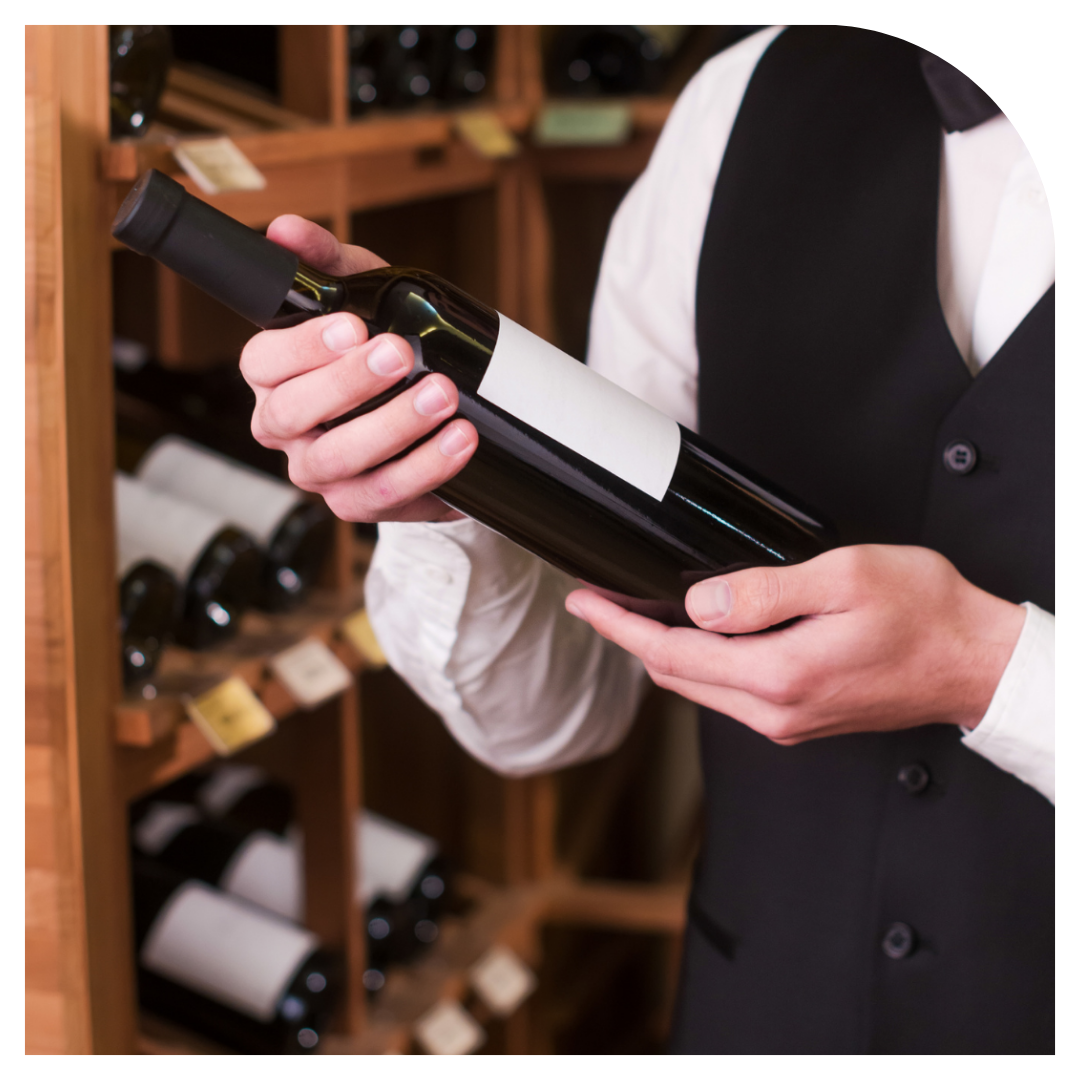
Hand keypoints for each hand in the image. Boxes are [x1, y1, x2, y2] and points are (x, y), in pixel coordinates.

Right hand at [239, 215, 477, 522]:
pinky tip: (460, 438)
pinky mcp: (360, 503)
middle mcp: (285, 429)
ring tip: (442, 396)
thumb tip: (287, 229)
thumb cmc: (379, 345)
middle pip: (293, 413)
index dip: (304, 346)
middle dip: (349, 384)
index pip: (263, 362)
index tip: (353, 325)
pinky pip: (387, 494)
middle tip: (400, 354)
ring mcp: (320, 472)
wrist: (426, 410)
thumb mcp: (359, 293)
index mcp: (272, 377)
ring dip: (393, 428)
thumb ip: (325, 260)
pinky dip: (427, 468)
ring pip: (340, 459)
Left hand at [565, 545, 1025, 743]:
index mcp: (780, 674)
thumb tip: (700, 603)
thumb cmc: (925, 614)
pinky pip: (729, 693)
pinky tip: (696, 637)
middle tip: (601, 599)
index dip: (620, 624)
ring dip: (662, 651)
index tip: (586, 601)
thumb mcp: (844, 579)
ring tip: (637, 612)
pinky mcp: (800, 720)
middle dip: (631, 636)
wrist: (975, 662)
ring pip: (699, 688)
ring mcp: (787, 721)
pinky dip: (699, 664)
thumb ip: (764, 592)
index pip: (672, 653)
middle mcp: (776, 710)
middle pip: (675, 676)